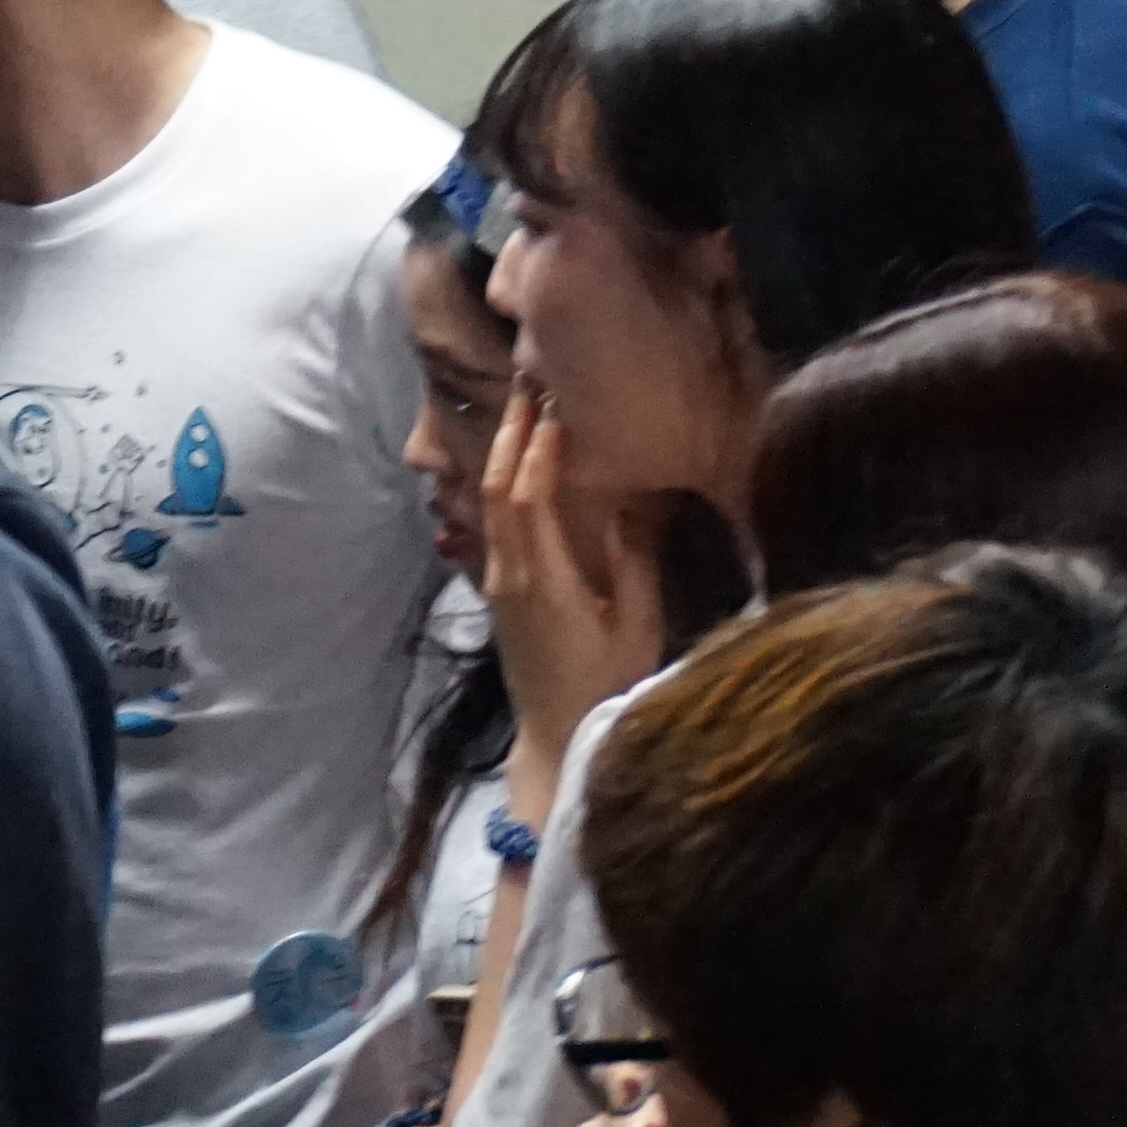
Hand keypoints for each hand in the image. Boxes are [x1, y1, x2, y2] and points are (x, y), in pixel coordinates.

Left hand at [480, 388, 661, 828]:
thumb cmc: (605, 687)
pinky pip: (494, 525)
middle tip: (528, 386)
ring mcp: (497, 584)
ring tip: (525, 413)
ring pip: (489, 506)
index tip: (555, 408)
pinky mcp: (498, 593)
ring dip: (505, 457)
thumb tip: (631, 506)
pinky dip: (505, 486)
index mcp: (542, 580)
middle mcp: (508, 575)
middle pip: (497, 491)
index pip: (527, 499)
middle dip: (511, 436)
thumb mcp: (637, 627)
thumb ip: (634, 565)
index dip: (537, 451)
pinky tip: (522, 468)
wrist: (554, 740)